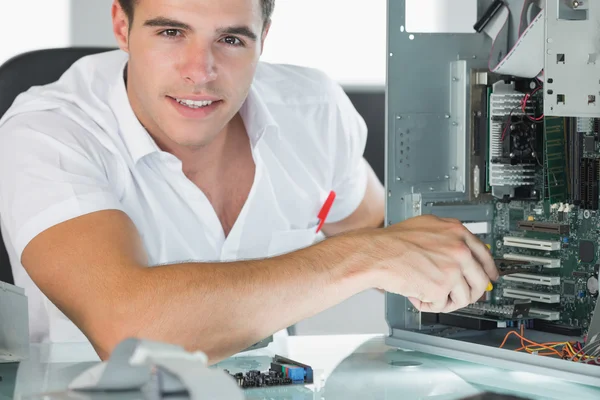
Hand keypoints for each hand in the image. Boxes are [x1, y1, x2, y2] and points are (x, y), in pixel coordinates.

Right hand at [363, 215, 498, 312]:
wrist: (377, 254)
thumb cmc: (393, 241)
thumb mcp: (427, 226)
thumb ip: (448, 237)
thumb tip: (462, 252)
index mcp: (457, 232)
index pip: (484, 254)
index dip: (488, 270)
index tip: (491, 277)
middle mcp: (459, 249)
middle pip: (481, 280)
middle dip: (469, 292)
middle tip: (457, 296)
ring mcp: (452, 269)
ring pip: (464, 297)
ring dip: (447, 300)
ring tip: (428, 293)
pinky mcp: (441, 287)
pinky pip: (442, 306)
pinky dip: (427, 305)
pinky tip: (416, 294)